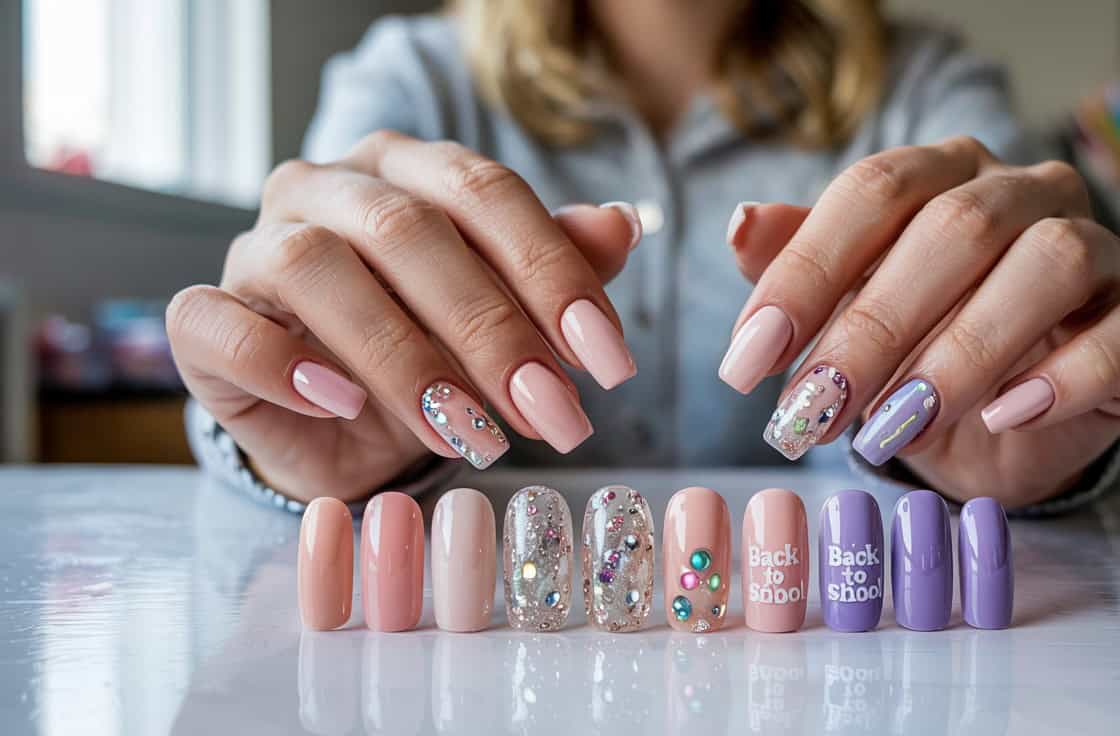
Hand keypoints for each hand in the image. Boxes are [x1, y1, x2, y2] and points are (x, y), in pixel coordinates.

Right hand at [167, 131, 640, 502]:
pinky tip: (345, 407)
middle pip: (407, 229)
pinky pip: (224, 324)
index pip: (483, 191)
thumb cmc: (435, 357)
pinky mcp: (205, 319)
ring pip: (315, 267)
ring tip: (469, 431)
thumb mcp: (510, 319)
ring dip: (403, 356)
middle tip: (553, 413)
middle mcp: (324, 188)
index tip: (611, 362)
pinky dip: (285, 366)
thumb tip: (622, 224)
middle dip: (492, 329)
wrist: (346, 433)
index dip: (552, 272)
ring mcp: (254, 247)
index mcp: (405, 169)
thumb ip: (560, 272)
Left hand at [719, 136, 1119, 506]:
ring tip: (896, 426)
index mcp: (944, 174)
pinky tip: (1004, 415)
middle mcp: (1026, 193)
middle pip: (957, 227)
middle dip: (873, 326)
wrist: (993, 430)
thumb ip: (795, 266)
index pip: (875, 191)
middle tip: (814, 409)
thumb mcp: (841, 313)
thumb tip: (742, 225)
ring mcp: (1098, 250)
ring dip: (963, 352)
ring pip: (1050, 262)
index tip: (747, 362)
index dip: (806, 273)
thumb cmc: (910, 352)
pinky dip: (1068, 373)